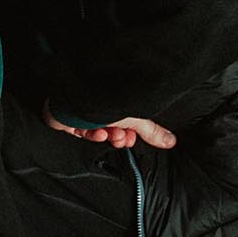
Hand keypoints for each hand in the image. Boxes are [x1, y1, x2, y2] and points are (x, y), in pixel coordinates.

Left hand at [43, 100, 176, 149]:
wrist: (81, 96)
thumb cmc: (107, 98)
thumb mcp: (135, 117)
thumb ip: (151, 131)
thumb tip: (171, 141)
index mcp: (114, 101)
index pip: (123, 121)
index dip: (129, 133)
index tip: (132, 137)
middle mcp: (97, 103)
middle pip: (110, 127)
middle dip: (119, 136)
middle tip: (122, 136)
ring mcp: (81, 110)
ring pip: (96, 131)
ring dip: (107, 135)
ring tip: (112, 133)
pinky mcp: (66, 117)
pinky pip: (79, 131)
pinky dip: (90, 134)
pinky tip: (97, 132)